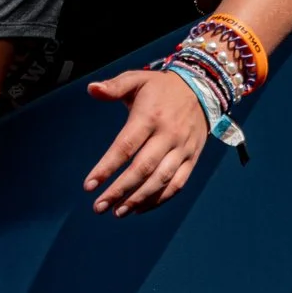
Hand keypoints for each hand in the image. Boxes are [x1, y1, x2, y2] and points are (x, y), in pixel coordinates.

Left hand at [82, 70, 210, 216]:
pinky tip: (138, 208)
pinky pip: (178, 183)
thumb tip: (91, 89)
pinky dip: (159, 199)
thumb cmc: (160, 88)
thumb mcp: (137, 80)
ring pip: (161, 179)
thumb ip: (114, 86)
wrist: (202, 87)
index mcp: (150, 117)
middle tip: (98, 207)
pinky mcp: (192, 157)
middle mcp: (168, 134)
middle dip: (119, 190)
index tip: (88, 186)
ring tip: (116, 212)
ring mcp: (183, 148)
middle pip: (143, 168)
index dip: (106, 168)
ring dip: (138, 199)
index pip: (125, 147)